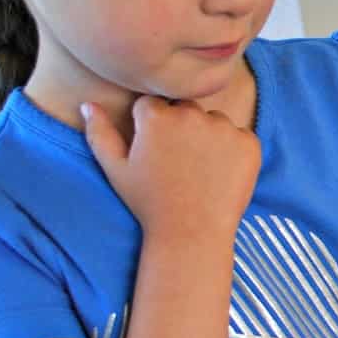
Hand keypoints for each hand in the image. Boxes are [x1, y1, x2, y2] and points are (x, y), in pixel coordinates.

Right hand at [81, 96, 259, 243]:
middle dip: (181, 127)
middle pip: (185, 108)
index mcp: (156, 117)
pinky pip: (240, 136)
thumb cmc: (149, 204)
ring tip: (200, 170)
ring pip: (213, 121)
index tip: (156, 152)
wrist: (191, 234)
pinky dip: (234, 150)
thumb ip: (99, 133)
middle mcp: (191, 115)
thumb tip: (88, 104)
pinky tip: (221, 174)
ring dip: (209, 136)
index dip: (151, 128)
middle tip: (179, 163)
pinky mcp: (249, 143)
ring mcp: (223, 128)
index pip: (152, 105)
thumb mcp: (116, 169)